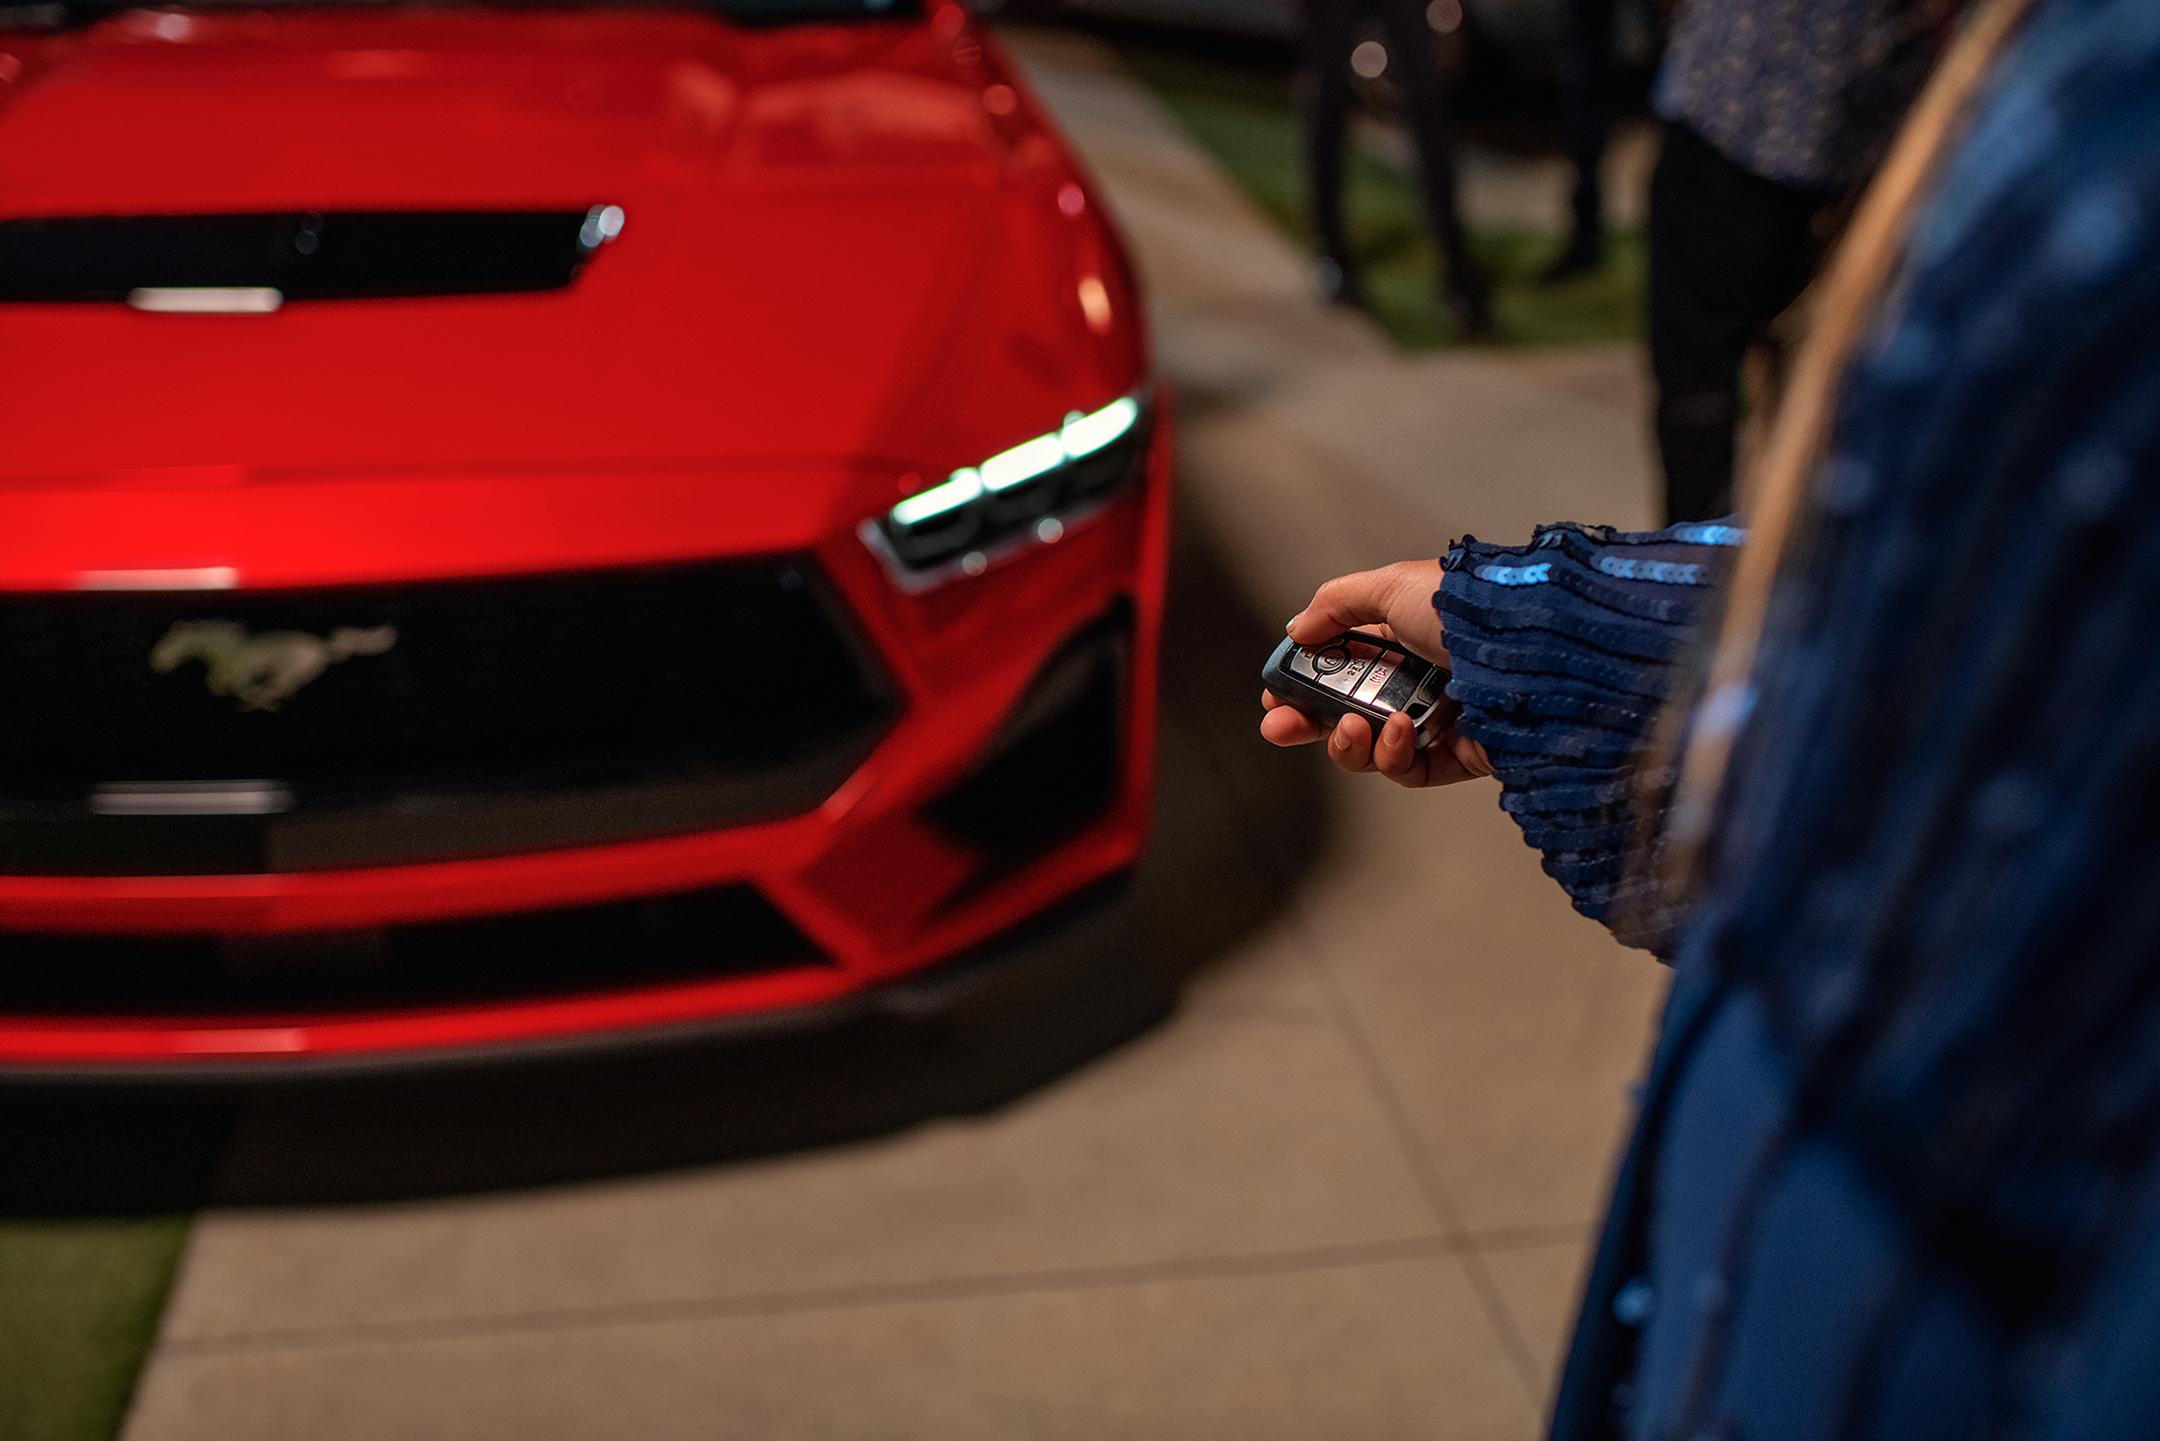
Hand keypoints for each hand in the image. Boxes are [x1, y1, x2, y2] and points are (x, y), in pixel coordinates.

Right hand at [1259, 559, 1492, 787]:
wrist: (1531, 645)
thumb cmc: (1465, 608)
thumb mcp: (1392, 585)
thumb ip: (1336, 604)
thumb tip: (1296, 630)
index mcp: (1402, 638)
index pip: (1340, 668)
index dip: (1303, 685)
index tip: (1274, 696)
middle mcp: (1420, 680)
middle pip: (1347, 714)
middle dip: (1309, 724)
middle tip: (1280, 727)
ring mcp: (1439, 721)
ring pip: (1372, 749)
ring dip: (1349, 742)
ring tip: (1349, 725)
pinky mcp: (1460, 756)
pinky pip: (1411, 769)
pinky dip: (1393, 756)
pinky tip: (1396, 731)